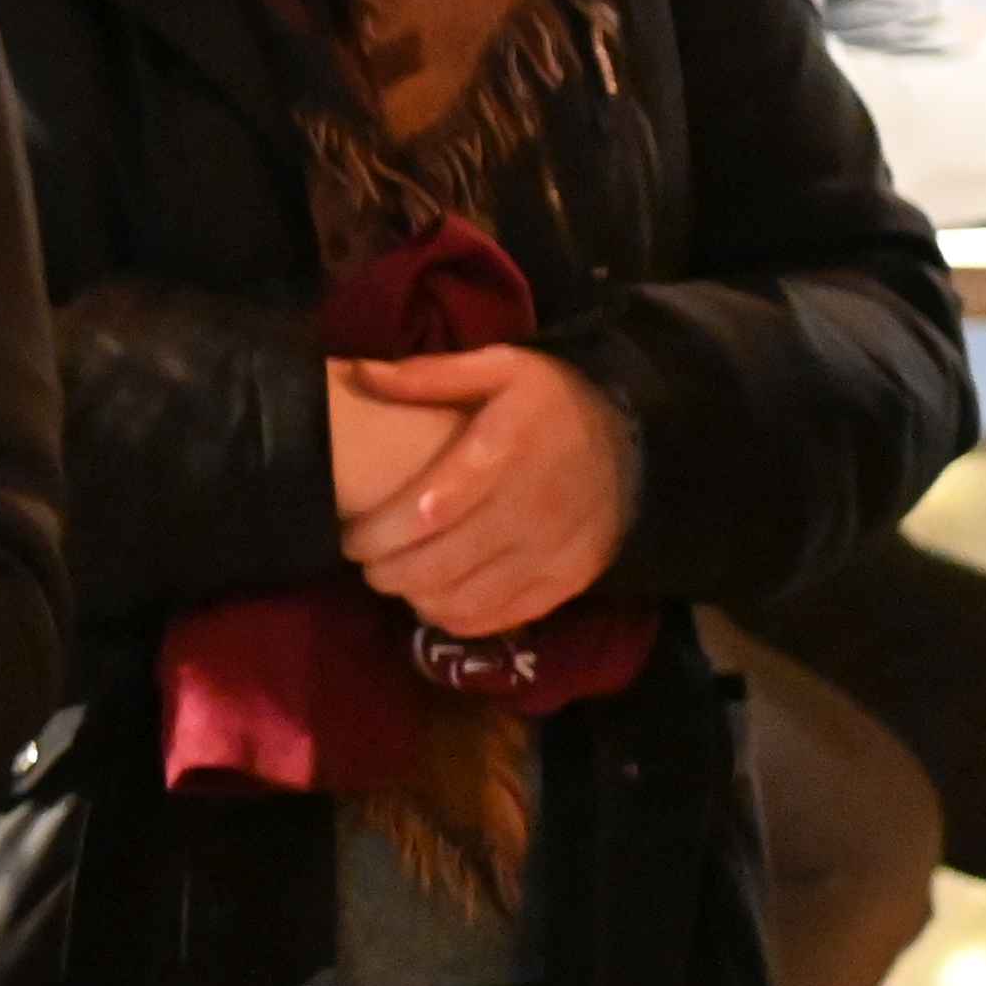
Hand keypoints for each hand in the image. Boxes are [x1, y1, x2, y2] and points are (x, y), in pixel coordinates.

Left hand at [331, 346, 636, 639]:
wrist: (635, 444)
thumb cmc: (553, 404)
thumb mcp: (502, 368)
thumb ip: (430, 376)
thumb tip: (361, 374)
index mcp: (506, 452)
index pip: (431, 509)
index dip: (382, 530)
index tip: (350, 533)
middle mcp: (529, 509)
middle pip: (441, 562)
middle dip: (386, 569)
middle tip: (361, 558)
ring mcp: (550, 552)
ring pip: (466, 597)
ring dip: (415, 596)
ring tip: (392, 577)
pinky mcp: (567, 581)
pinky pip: (501, 616)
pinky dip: (457, 617)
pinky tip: (433, 600)